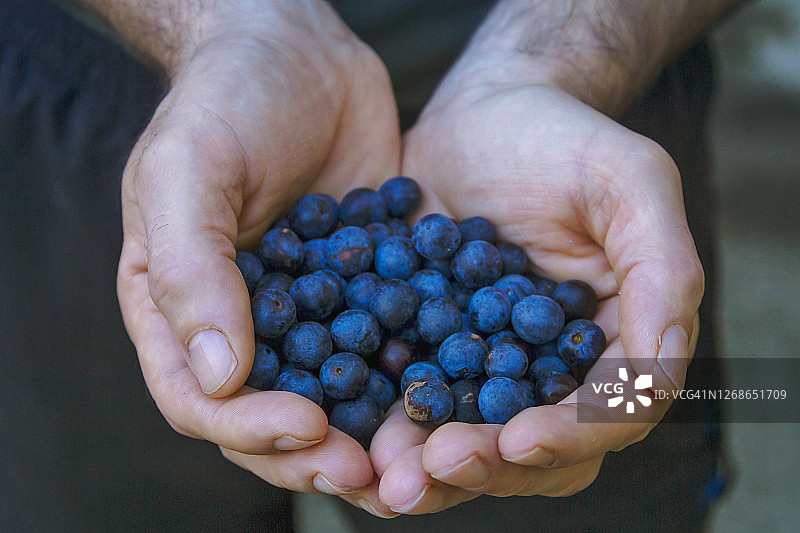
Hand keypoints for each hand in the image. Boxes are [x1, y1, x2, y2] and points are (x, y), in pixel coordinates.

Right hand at [115, 1, 400, 511]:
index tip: (305, 427)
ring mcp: (314, 312)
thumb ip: (191, 270)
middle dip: (319, 453)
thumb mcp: (188, 170)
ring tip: (420, 457)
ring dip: (375, 434)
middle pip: (274, 417)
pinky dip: (418, 376)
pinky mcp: (370, 289)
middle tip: (371, 472)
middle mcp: (248, 324)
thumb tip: (219, 377)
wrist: (299, 49)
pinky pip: (392, 343)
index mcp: (184, 310)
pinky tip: (456, 391)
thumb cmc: (226, 99)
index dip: (250, 430)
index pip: (202, 401)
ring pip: (339, 396)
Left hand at [369, 75, 702, 513]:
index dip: (568, 436)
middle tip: (431, 468)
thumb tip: (660, 368)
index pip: (608, 412)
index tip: (517, 441)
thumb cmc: (563, 140)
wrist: (481, 115)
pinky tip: (348, 429)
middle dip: (484, 464)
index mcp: (614, 342)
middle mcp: (552, 369)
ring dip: (426, 462)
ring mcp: (485, 365)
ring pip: (466, 436)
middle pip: (532, 446)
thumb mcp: (628, 181)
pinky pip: (408, 397)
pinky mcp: (426, 349)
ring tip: (383, 471)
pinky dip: (382, 421)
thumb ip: (662, 266)